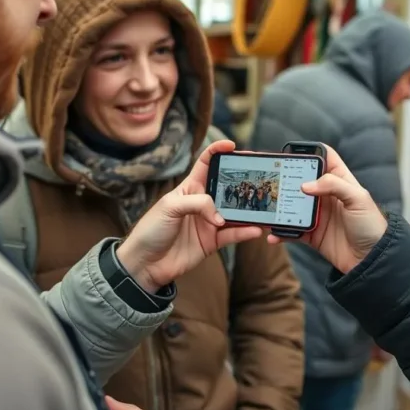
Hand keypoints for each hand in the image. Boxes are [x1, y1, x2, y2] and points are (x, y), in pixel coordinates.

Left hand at [117, 140, 263, 290]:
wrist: (145, 263)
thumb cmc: (151, 229)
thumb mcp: (170, 206)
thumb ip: (198, 203)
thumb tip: (220, 215)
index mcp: (189, 188)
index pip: (205, 163)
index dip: (218, 151)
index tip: (232, 146)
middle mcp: (202, 203)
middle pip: (227, 186)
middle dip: (243, 179)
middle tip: (260, 175)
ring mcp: (209, 222)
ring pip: (235, 212)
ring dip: (249, 209)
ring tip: (264, 205)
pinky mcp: (212, 241)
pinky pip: (233, 234)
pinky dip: (245, 232)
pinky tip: (255, 229)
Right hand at [267, 144, 386, 273]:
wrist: (372, 259)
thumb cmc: (371, 225)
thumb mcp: (358, 199)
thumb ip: (333, 185)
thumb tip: (305, 185)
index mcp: (340, 180)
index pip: (324, 158)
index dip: (310, 152)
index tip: (291, 152)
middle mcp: (326, 195)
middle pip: (302, 180)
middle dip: (285, 179)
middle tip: (269, 179)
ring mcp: (317, 214)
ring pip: (292, 206)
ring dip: (279, 207)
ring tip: (266, 207)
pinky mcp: (312, 234)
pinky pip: (291, 231)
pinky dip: (281, 232)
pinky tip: (272, 234)